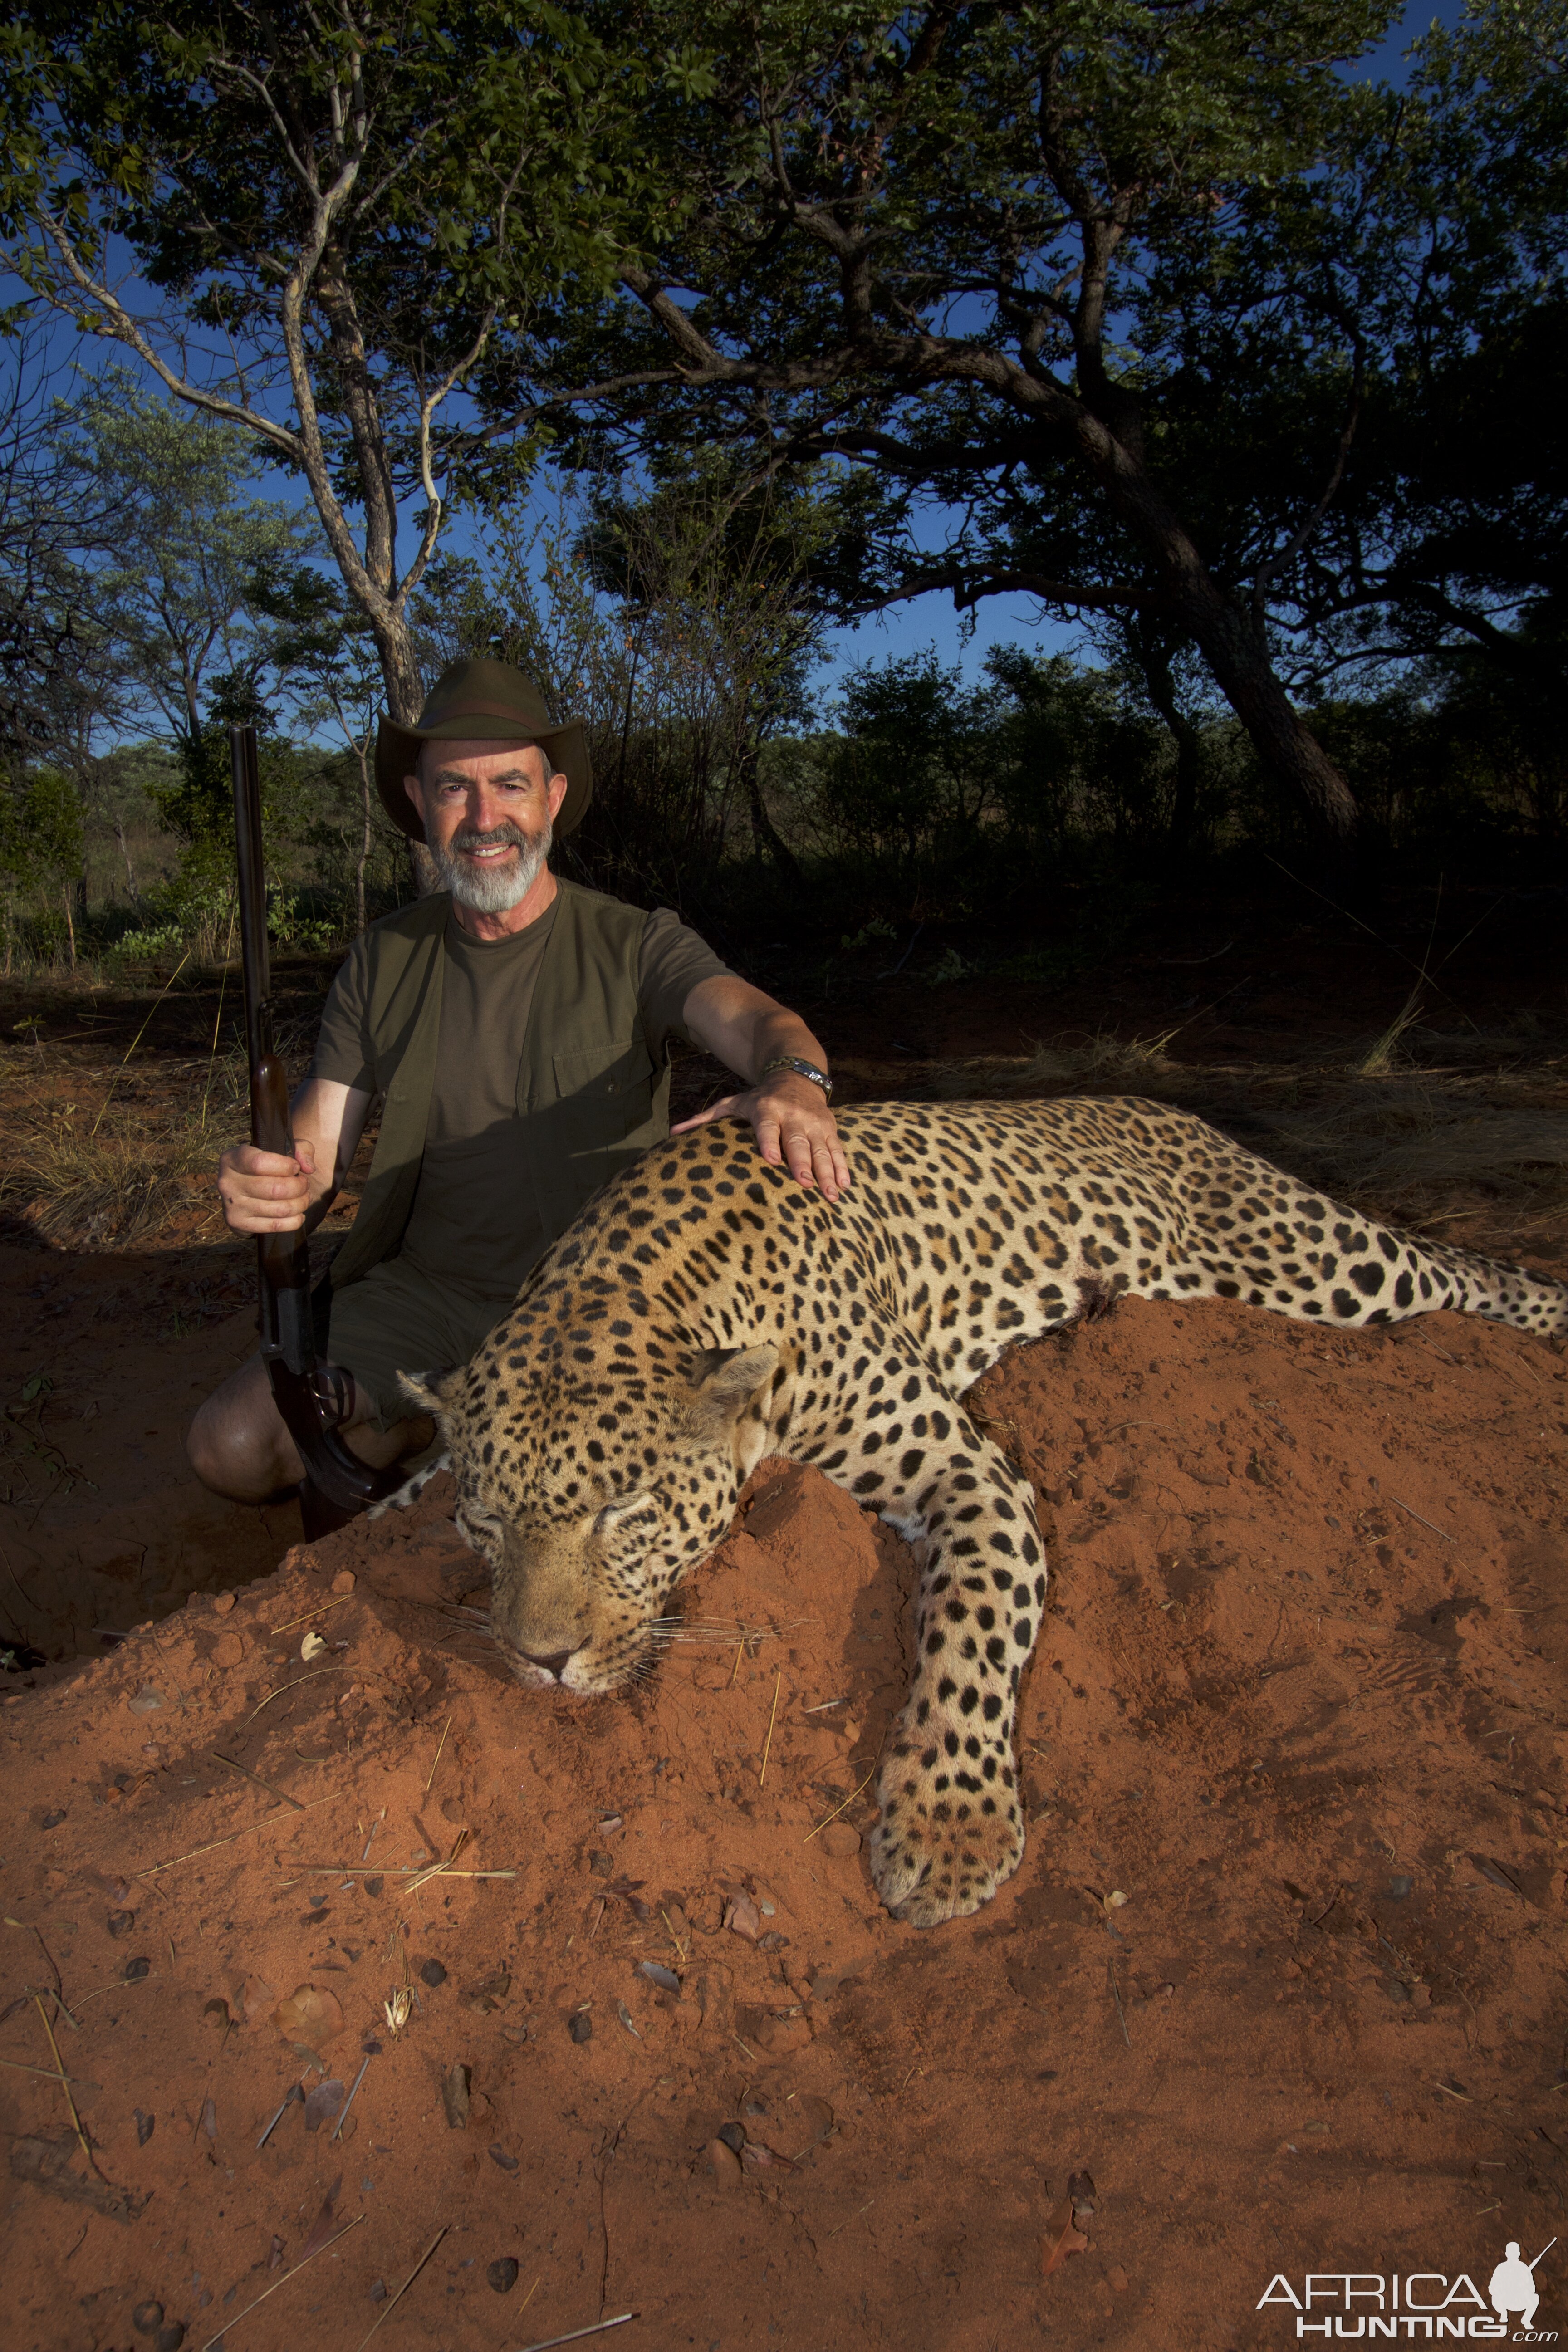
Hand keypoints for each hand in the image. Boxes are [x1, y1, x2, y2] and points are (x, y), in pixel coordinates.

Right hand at [216, 1136, 317, 1234]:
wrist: (248, 1190)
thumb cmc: (269, 1166)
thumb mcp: (283, 1148)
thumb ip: (301, 1149)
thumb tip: (308, 1167)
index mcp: (232, 1159)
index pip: (260, 1163)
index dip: (285, 1166)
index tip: (296, 1168)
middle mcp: (226, 1182)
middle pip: (274, 1189)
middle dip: (299, 1187)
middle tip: (305, 1184)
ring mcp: (232, 1206)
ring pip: (279, 1209)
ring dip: (301, 1203)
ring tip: (305, 1197)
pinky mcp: (239, 1224)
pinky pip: (275, 1226)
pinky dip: (294, 1221)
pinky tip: (299, 1213)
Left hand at [671, 1071, 850, 1200]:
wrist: (796, 1074)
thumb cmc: (759, 1098)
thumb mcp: (732, 1103)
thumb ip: (704, 1119)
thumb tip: (672, 1134)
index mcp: (767, 1109)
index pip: (767, 1126)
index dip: (769, 1141)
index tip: (771, 1160)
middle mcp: (792, 1115)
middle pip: (797, 1141)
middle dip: (801, 1163)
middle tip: (804, 1184)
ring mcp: (814, 1122)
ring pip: (821, 1149)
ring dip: (827, 1172)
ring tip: (830, 1194)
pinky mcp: (830, 1128)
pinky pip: (837, 1149)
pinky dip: (842, 1167)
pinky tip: (845, 1185)